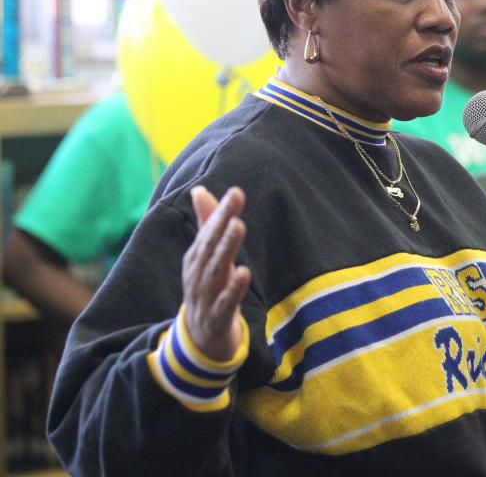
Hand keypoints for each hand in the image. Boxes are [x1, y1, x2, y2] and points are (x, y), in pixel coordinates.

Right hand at [182, 186, 250, 361]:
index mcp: (196, 258)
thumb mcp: (206, 258)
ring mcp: (205, 297)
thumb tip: (200, 189)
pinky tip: (244, 272)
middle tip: (235, 198)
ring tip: (238, 226)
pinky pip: (224, 302)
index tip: (235, 192)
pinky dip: (232, 288)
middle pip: (209, 246)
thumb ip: (206, 224)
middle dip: (221, 222)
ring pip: (215, 270)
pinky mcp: (216, 318)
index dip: (220, 212)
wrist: (200, 341)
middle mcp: (198, 274)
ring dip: (226, 248)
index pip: (208, 232)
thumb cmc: (207, 290)